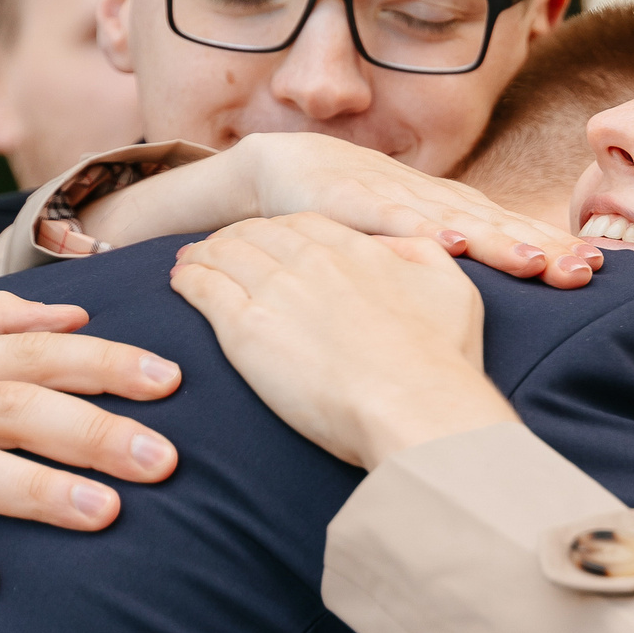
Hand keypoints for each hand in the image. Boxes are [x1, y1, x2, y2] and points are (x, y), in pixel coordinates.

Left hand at [168, 214, 518, 469]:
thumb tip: (400, 247)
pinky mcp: (246, 329)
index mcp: (356, 247)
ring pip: (224, 254)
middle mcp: (311, 259)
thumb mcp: (453, 290)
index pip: (302, 225)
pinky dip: (188, 280)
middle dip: (234, 238)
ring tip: (188, 263)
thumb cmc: (443, 360)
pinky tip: (179, 282)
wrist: (418, 407)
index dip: (277, 232)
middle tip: (215, 249)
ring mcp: (276, 290)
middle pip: (257, 234)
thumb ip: (425, 256)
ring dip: (203, 254)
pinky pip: (203, 289)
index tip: (266, 242)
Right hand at [224, 132, 601, 288]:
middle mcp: (433, 204)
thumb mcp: (406, 241)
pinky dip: (424, 231)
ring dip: (499, 242)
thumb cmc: (352, 212)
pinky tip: (450, 243)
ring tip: (537, 263)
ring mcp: (395, 199)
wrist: (278, 170)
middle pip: (499, 226)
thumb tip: (485, 316)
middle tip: (588, 267)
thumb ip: (446, 267)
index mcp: (450, 214)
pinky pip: (392, 221)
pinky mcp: (352, 203)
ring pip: (457, 223)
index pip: (513, 231)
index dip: (555, 246)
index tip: (601, 269)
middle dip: (545, 247)